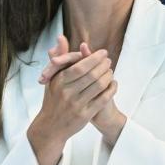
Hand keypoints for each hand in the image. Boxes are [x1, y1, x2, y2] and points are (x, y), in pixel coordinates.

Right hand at [28, 36, 115, 164]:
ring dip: (108, 76)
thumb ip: (59, 57)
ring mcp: (76, 104)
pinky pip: (103, 99)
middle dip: (104, 65)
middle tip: (109, 60)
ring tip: (110, 70)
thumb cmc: (53, 99)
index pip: (79, 66)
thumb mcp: (52, 78)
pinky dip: (111, 89)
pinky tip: (114, 84)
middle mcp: (67, 92)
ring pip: (99, 86)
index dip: (94, 58)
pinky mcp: (85, 115)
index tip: (103, 52)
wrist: (51, 126)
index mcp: (59, 81)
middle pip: (91, 75)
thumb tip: (61, 37)